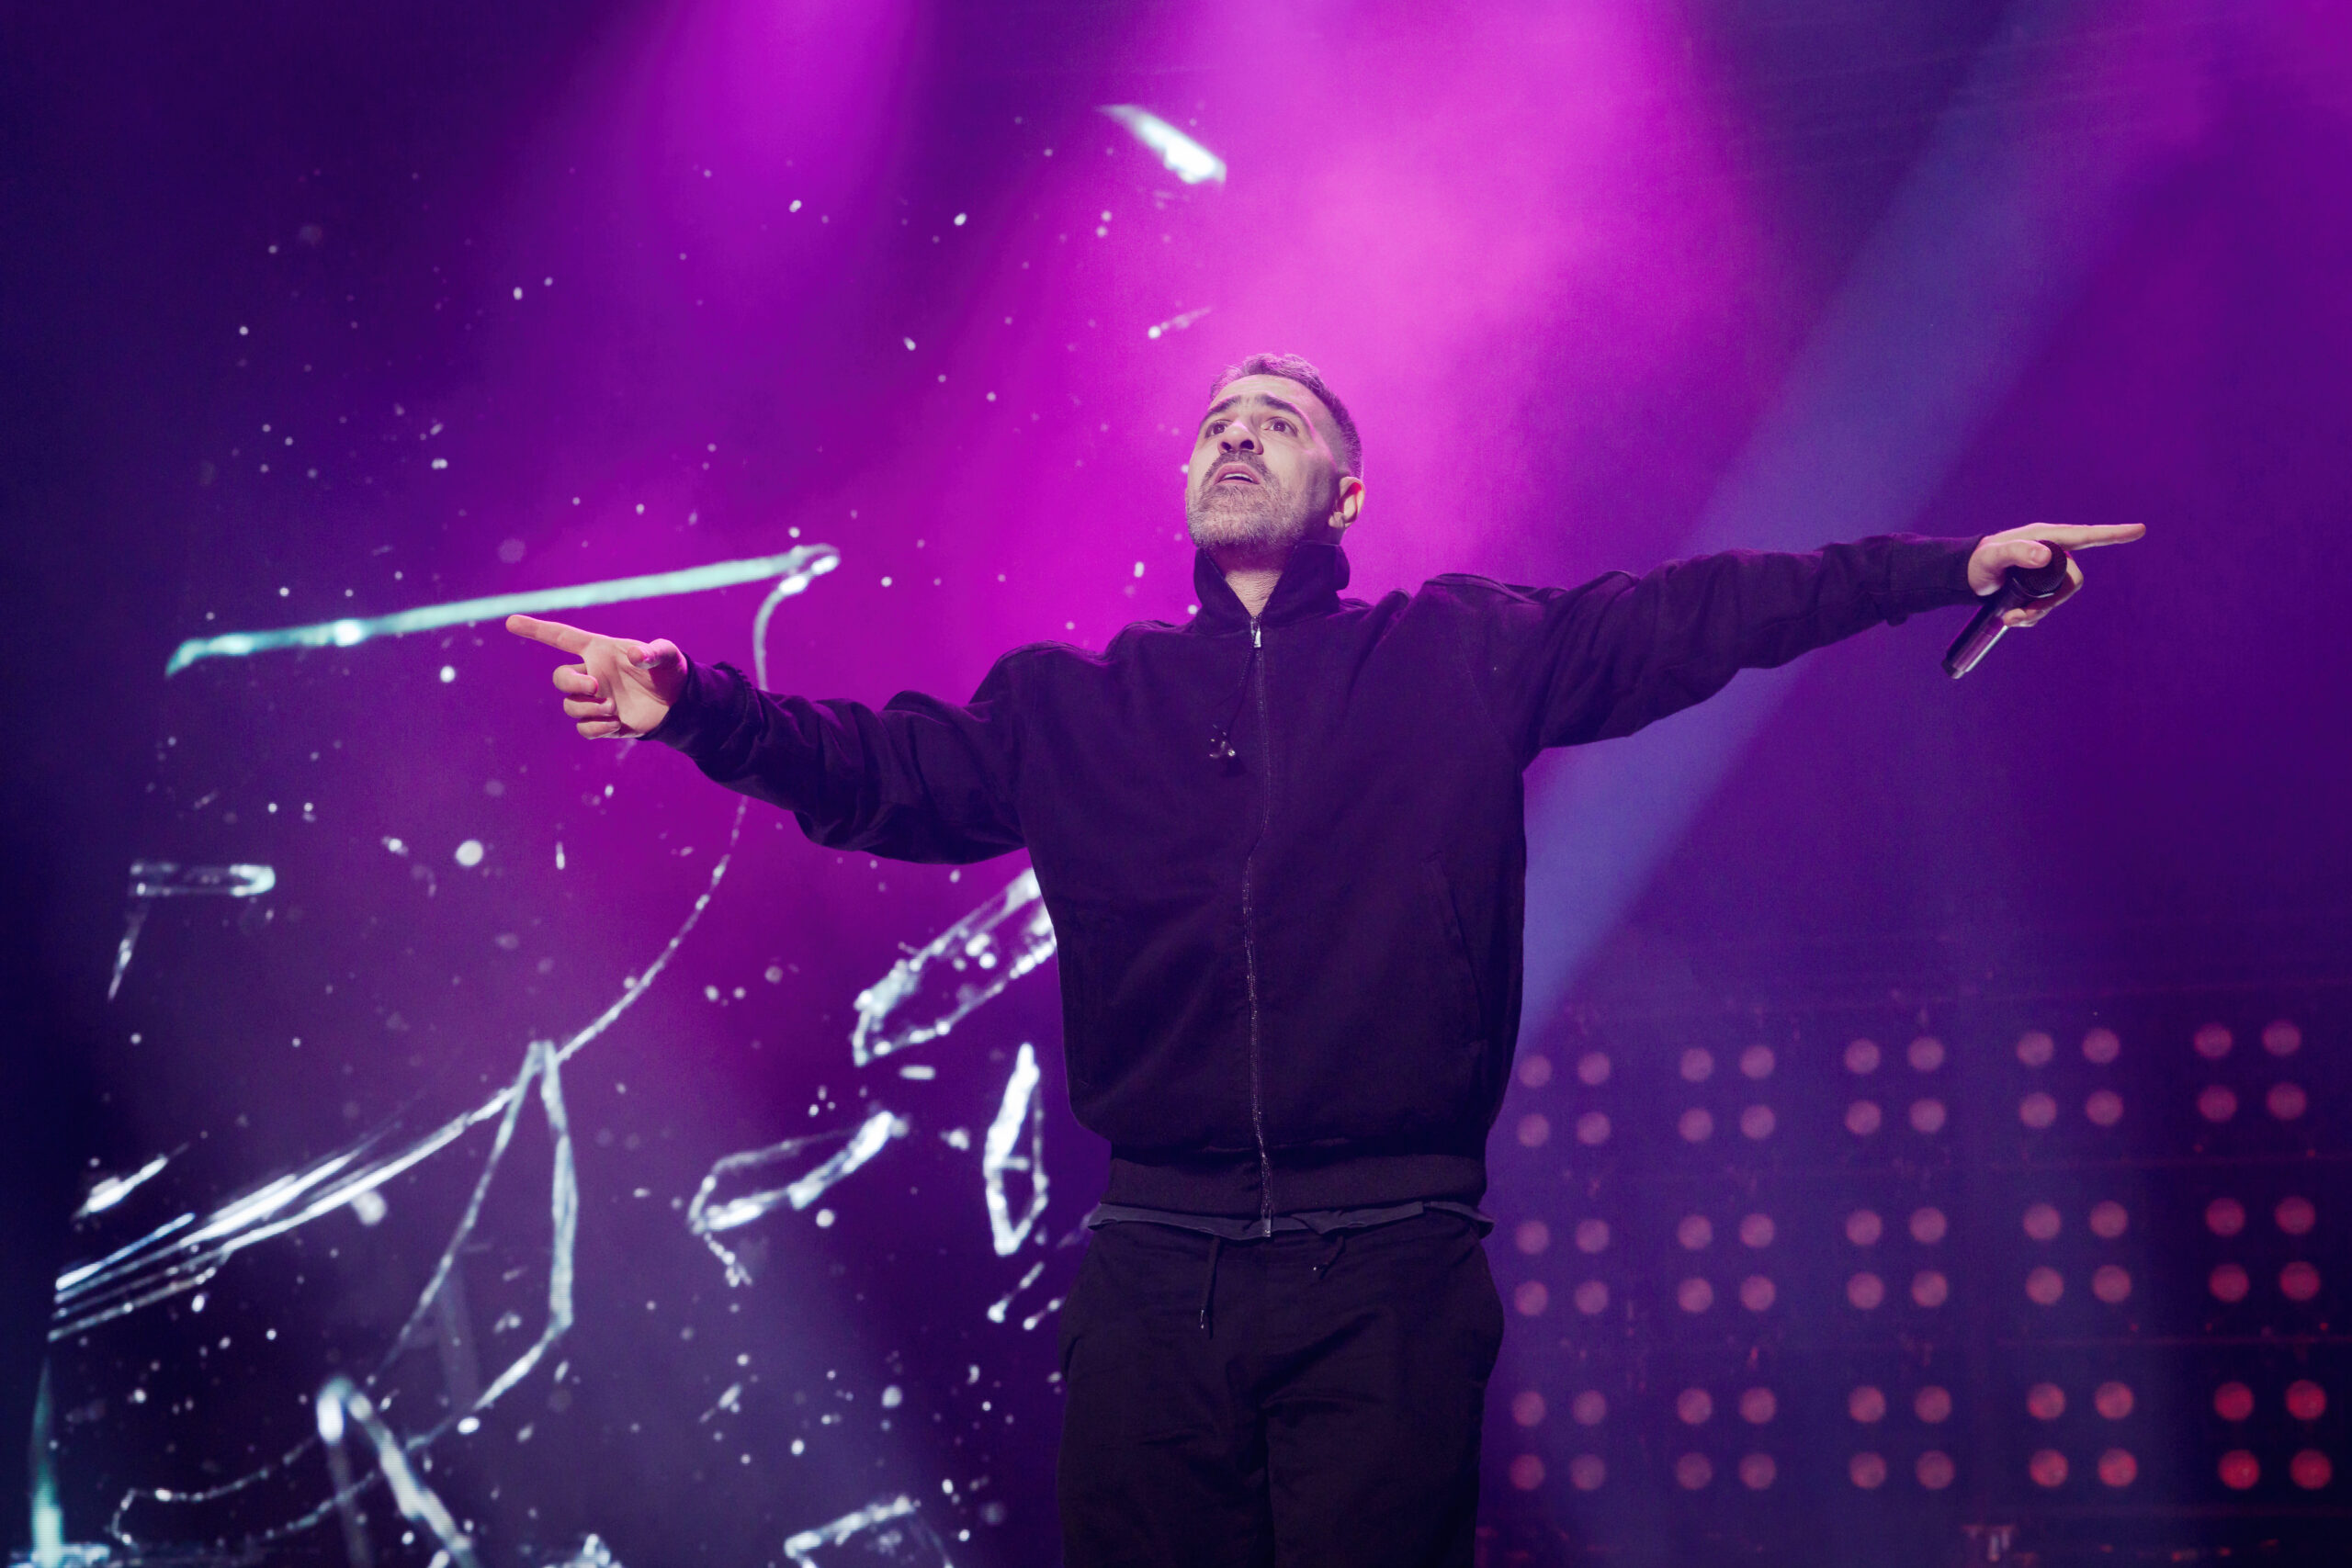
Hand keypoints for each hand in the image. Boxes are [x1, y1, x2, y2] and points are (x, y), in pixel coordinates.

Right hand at [506, 614, 687, 738]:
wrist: (678, 703)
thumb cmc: (669, 671)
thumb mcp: (669, 656)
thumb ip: (655, 652)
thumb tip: (635, 656)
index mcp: (599, 651)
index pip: (561, 638)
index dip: (536, 630)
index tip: (510, 621)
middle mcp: (591, 675)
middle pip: (560, 678)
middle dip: (573, 684)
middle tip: (597, 687)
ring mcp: (595, 700)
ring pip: (570, 706)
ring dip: (589, 708)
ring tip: (613, 707)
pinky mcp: (602, 723)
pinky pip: (583, 729)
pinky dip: (595, 728)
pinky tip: (615, 723)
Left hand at [1967, 522, 2146, 625]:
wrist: (1965, 575)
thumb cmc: (1977, 561)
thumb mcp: (1993, 558)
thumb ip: (2017, 552)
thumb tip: (2047, 555)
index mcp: (2047, 537)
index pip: (2086, 536)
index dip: (2113, 534)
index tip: (2139, 530)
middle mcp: (2052, 551)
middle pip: (2073, 581)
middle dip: (2052, 602)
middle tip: (2020, 616)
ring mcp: (2047, 569)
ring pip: (2061, 597)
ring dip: (2038, 613)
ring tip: (2010, 619)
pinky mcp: (2040, 585)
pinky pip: (2049, 604)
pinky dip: (2033, 616)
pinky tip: (2012, 618)